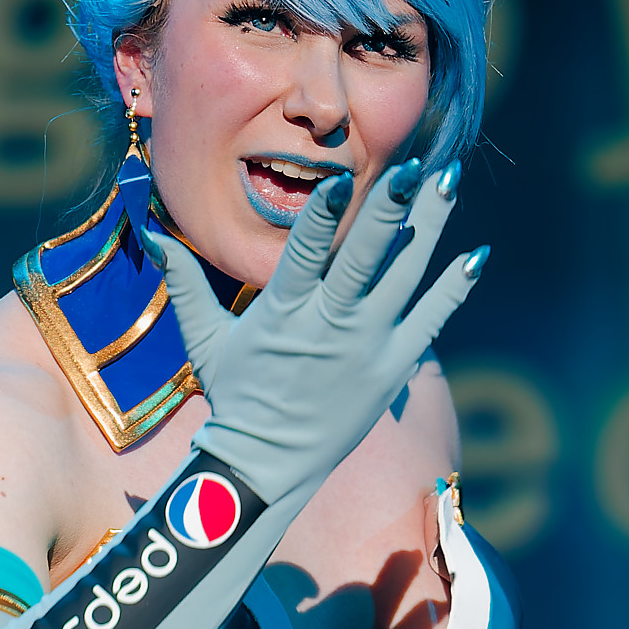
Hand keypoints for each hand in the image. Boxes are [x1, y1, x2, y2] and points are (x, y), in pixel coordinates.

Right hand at [150, 159, 485, 505]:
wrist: (268, 463)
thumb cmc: (235, 392)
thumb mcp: (205, 337)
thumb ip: (183, 281)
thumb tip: (151, 232)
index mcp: (283, 313)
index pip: (304, 256)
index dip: (324, 218)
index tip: (342, 179)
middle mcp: (329, 326)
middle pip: (365, 259)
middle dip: (391, 208)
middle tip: (417, 164)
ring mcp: (367, 347)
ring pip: (406, 278)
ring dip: (431, 227)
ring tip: (449, 179)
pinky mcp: (393, 368)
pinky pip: (431, 322)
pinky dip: (454, 289)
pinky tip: (477, 254)